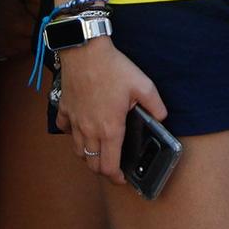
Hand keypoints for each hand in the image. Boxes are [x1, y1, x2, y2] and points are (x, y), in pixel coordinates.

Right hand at [55, 37, 165, 181]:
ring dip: (88, 155)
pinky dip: (72, 134)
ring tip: (99, 150)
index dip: (116, 178)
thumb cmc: (113, 68)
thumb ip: (156, 105)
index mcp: (110, 129)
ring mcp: (74, 121)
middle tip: (112, 166)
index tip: (122, 178)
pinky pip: (65, 129)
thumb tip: (163, 117)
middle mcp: (89, 130)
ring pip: (78, 150)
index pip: (108, 167)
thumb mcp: (143, 85)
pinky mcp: (65, 109)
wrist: (85, 50)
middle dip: (102, 170)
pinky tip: (81, 127)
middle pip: (91, 164)